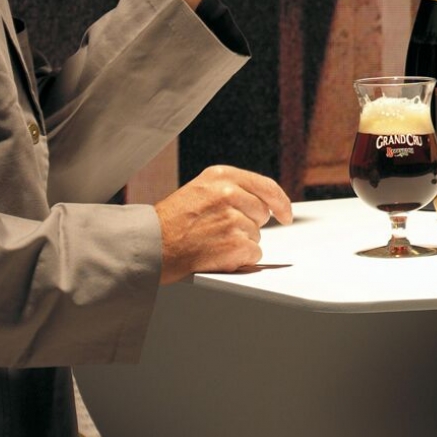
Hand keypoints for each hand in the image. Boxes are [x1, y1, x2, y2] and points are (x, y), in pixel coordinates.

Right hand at [155, 164, 291, 280]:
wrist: (150, 246)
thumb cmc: (170, 222)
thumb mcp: (199, 190)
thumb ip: (229, 190)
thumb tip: (261, 202)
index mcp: (221, 176)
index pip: (266, 186)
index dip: (280, 202)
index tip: (286, 214)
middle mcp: (229, 193)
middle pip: (262, 213)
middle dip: (249, 224)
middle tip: (220, 231)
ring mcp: (233, 219)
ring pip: (256, 235)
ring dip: (240, 243)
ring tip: (212, 241)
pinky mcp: (234, 243)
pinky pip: (253, 254)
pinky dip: (239, 259)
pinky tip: (217, 254)